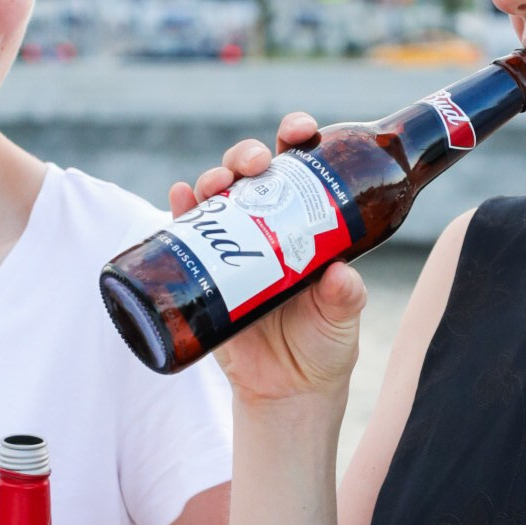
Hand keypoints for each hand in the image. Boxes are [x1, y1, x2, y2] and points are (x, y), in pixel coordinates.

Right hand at [167, 116, 367, 407]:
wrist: (288, 392)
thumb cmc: (323, 347)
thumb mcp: (343, 320)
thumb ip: (346, 298)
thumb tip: (341, 276)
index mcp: (307, 223)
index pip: (301, 167)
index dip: (297, 137)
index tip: (300, 131)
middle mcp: (267, 226)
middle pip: (253, 172)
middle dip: (247, 154)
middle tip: (255, 163)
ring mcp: (233, 246)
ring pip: (217, 194)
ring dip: (212, 176)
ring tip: (216, 182)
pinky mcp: (205, 272)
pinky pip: (186, 233)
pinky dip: (179, 208)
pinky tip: (179, 196)